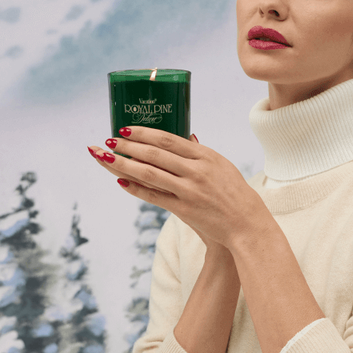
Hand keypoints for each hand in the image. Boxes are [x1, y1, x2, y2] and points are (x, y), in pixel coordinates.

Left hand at [88, 127, 267, 250]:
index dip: (145, 133)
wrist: (246, 223)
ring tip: (106, 156)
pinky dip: (135, 188)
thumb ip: (201, 153)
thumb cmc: (235, 194)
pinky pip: (154, 196)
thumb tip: (187, 137)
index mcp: (207, 156)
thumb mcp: (222, 166)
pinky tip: (120, 181)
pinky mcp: (184, 209)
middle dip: (129, 146)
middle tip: (109, 140)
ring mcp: (190, 190)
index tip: (127, 129)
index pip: (169, 140)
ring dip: (125, 163)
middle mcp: (197, 171)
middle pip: (155, 154)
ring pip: (149, 173)